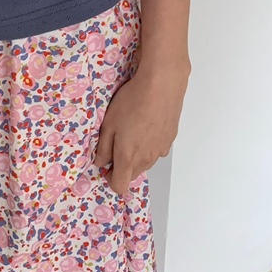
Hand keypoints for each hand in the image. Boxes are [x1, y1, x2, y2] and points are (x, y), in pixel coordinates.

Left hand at [93, 55, 189, 194]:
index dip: (110, 179)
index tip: (106, 165)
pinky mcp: (170, 139)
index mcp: (128, 157)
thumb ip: (104, 147)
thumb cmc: (132, 102)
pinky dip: (150, 145)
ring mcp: (160, 150)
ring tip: (133, 130)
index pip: (119, 186)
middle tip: (117, 143)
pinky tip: (147, 125)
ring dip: (137, 155)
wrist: (161, 85)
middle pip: (133, 174)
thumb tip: (100, 162)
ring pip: (145, 163)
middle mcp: (146, 159)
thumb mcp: (109, 123)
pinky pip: (157, 150)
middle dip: (123, 166)